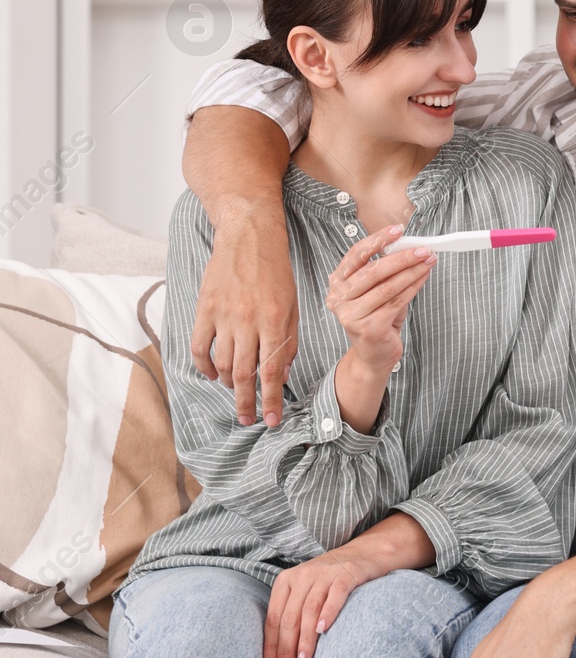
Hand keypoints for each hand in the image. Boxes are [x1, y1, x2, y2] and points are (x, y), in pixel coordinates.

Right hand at [192, 207, 297, 427]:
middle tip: (249, 420)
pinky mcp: (204, 309)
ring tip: (235, 393)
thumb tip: (282, 373)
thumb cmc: (276, 271)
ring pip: (221, 364)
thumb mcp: (293, 304)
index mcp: (275, 321)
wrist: (248, 237)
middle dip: (246, 402)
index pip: (272, 371)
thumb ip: (288, 339)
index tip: (271, 420)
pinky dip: (203, 366)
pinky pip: (199, 346)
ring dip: (227, 385)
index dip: (271, 399)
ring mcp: (223, 316)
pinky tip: (210, 375)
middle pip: (243, 374)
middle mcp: (248, 321)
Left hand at [263, 546, 382, 657]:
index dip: (271, 645)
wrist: (367, 553)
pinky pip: (335, 595)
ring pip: (310, 610)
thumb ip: (293, 613)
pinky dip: (328, 612)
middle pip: (290, 617)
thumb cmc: (332, 580)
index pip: (274, 618)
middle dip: (286, 649)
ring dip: (305, 639)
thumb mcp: (306, 591)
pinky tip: (324, 629)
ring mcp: (325, 573)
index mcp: (286, 580)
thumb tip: (280, 655)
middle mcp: (303, 575)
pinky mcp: (347, 573)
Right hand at [325, 226, 435, 375]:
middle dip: (403, 257)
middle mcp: (339, 298)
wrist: (373, 356)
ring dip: (412, 271)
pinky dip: (413, 287)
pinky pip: (396, 302)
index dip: (377, 240)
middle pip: (374, 270)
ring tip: (429, 261)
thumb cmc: (377, 318)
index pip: (356, 254)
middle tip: (424, 249)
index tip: (398, 230)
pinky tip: (424, 278)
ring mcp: (351, 315)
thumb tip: (411, 248)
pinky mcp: (368, 328)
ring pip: (388, 286)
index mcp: (337, 283)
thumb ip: (387, 271)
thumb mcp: (377, 291)